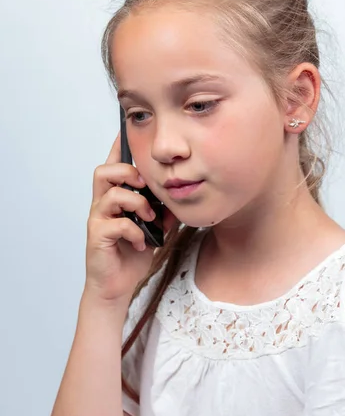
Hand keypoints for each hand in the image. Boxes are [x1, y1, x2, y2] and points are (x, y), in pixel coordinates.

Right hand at [84, 132, 176, 304]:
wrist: (117, 285)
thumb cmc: (132, 253)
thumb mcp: (154, 228)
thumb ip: (162, 210)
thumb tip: (177, 197)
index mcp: (115, 198)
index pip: (114, 165)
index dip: (119, 147)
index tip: (126, 129)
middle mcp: (102, 204)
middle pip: (103, 171)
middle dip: (128, 172)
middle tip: (145, 185)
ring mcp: (98, 220)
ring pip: (111, 194)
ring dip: (136, 203)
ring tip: (149, 217)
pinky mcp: (97, 236)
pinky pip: (116, 224)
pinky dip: (134, 230)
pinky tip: (142, 242)